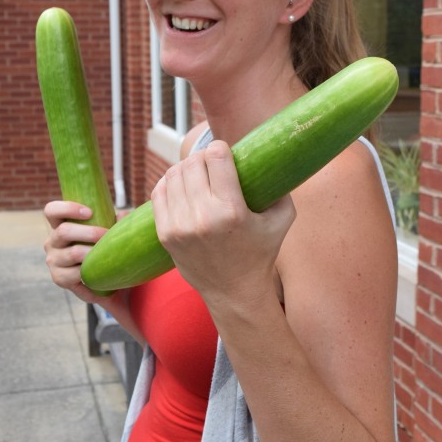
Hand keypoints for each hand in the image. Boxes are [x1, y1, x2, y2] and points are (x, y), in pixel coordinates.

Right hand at [43, 200, 111, 304]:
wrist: (100, 280)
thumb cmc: (100, 249)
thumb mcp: (105, 232)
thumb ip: (113, 221)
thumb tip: (124, 215)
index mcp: (60, 225)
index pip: (51, 210)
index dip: (67, 208)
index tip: (90, 212)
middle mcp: (52, 242)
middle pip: (64, 231)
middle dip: (90, 232)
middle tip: (108, 235)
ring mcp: (53, 260)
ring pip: (73, 253)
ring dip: (94, 253)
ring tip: (109, 254)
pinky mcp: (59, 278)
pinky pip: (75, 273)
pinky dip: (92, 273)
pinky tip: (102, 274)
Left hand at [151, 140, 295, 305]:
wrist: (234, 292)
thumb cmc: (261, 252)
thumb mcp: (282, 219)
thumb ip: (281, 187)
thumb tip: (271, 157)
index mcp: (232, 212)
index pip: (216, 157)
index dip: (220, 149)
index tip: (225, 153)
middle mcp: (202, 218)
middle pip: (192, 163)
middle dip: (203, 157)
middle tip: (212, 163)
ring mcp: (180, 227)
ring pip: (173, 174)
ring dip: (186, 169)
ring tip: (197, 174)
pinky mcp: (166, 234)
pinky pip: (159, 193)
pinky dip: (169, 183)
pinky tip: (181, 185)